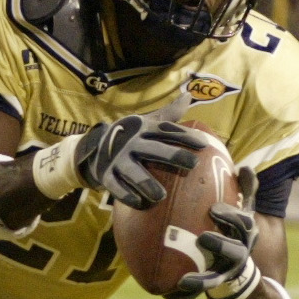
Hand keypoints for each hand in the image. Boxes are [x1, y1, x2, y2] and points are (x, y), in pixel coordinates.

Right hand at [73, 115, 202, 209]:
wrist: (94, 147)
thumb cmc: (131, 137)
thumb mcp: (146, 122)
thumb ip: (168, 114)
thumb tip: (189, 95)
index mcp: (142, 129)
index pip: (166, 131)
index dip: (185, 136)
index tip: (204, 145)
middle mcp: (130, 142)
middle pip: (153, 149)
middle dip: (172, 155)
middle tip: (193, 164)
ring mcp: (116, 159)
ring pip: (133, 171)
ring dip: (146, 183)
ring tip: (161, 195)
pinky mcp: (106, 174)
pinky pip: (116, 186)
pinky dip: (126, 195)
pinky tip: (140, 203)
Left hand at [166, 168, 259, 298]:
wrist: (237, 266)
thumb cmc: (232, 229)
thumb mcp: (241, 210)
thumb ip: (244, 190)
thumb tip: (246, 167)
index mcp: (244, 233)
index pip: (243, 223)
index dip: (231, 217)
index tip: (214, 209)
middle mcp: (238, 253)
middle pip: (235, 251)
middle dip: (221, 245)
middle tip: (203, 238)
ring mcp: (225, 272)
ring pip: (216, 278)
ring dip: (202, 280)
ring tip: (185, 280)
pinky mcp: (212, 285)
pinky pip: (198, 292)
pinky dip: (184, 295)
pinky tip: (167, 294)